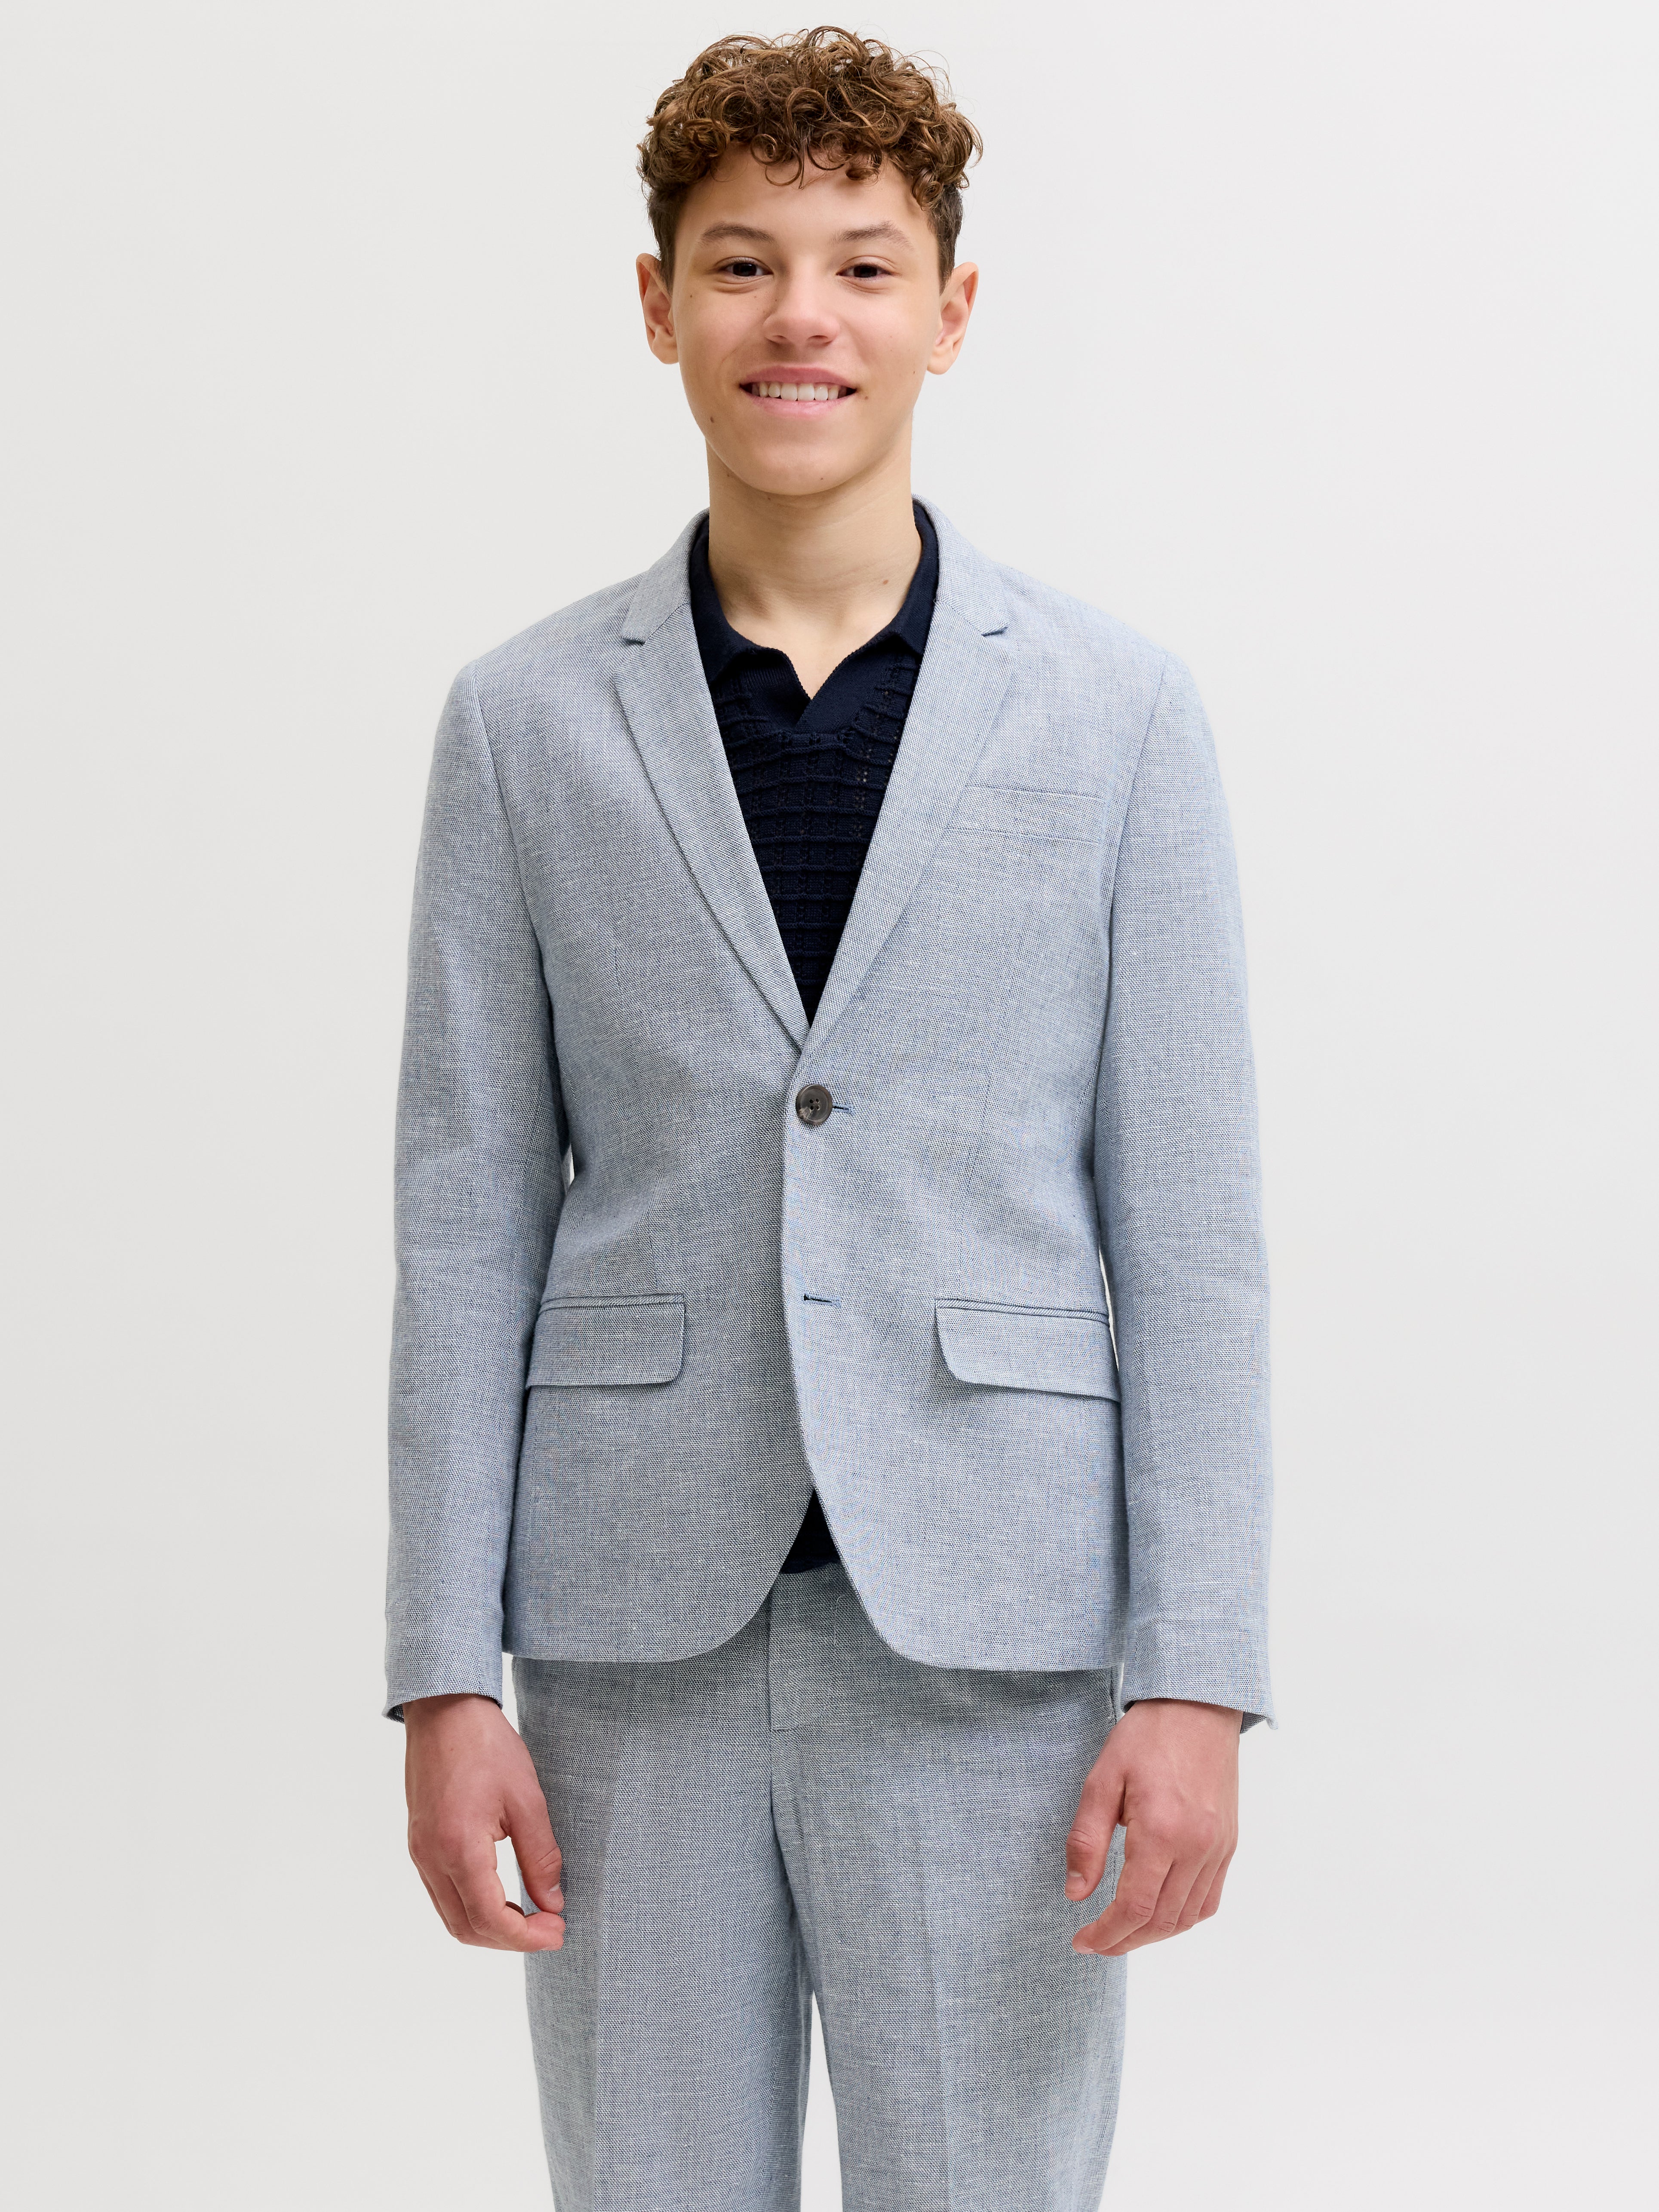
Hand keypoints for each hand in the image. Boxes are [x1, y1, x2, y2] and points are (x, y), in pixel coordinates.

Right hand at [403, 1693, 565, 1951]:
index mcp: (457, 1848)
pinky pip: (442, 1894)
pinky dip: (472, 1907)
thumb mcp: (526, 1800)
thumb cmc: (486, 1746)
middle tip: (550, 1929)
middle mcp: (430, 1858)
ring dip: (490, 1927)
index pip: (489, 1919)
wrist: (445, 1709)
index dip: (526, 1937)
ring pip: (451, 1916)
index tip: (559, 1932)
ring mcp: (420, 1852)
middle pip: (465, 1928)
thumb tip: (552, 1904)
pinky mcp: (419, 1843)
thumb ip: (540, 1857)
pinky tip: (503, 1895)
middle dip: (509, 1940)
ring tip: (531, 1917)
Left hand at [1065, 1697, 1240, 1955]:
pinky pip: (1210, 1899)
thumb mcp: (1102, 1780)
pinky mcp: (1228, 1844)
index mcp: (1161, 1830)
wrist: (1197, 1707)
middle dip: (1125, 1940)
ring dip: (1153, 1935)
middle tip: (1096, 1943)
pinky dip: (1183, 1917)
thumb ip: (1087, 1841)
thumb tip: (1076, 1895)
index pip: (1135, 1907)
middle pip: (1162, 1920)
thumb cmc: (1146, 1737)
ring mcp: (1218, 1848)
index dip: (1107, 1934)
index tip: (1082, 1941)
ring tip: (1122, 1933)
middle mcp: (1197, 1847)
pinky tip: (1160, 1914)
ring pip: (1188, 1916)